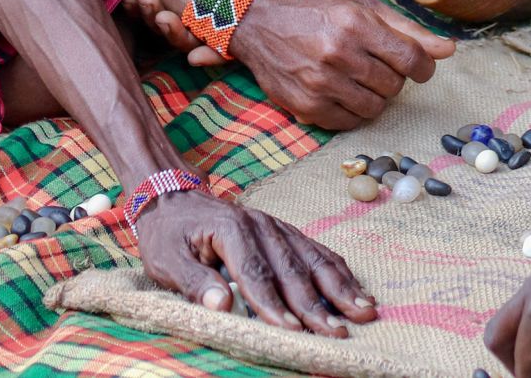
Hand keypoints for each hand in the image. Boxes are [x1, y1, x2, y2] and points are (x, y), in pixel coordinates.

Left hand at [135, 187, 376, 335]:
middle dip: (315, 304)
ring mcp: (276, 226)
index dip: (273, 304)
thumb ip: (193, 283)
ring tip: (362, 309)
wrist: (173, 197)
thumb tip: (221, 306)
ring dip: (338, 286)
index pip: (256, 272)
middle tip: (336, 332)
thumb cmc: (169, 234)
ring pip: (312, 258)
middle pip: (291, 268)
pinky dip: (338, 271)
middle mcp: (261, 224)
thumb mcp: (167, 260)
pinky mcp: (284, 232)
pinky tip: (355, 288)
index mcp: (232, 229)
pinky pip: (315, 250)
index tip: (291, 330)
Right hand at [231, 0, 454, 128]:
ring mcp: (321, 83)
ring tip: (361, 79)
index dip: (423, 67)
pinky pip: (350, 122)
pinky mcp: (307, 107)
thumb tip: (450, 50)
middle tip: (378, 66)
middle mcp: (338, 54)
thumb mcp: (363, 9)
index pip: (411, 59)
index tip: (419, 68)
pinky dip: (354, 111)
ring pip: (375, 107)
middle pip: (394, 85)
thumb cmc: (319, 14)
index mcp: (356, 24)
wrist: (261, 27)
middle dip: (394, 78)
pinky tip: (344, 92)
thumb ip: (408, 30)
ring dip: (376, 97)